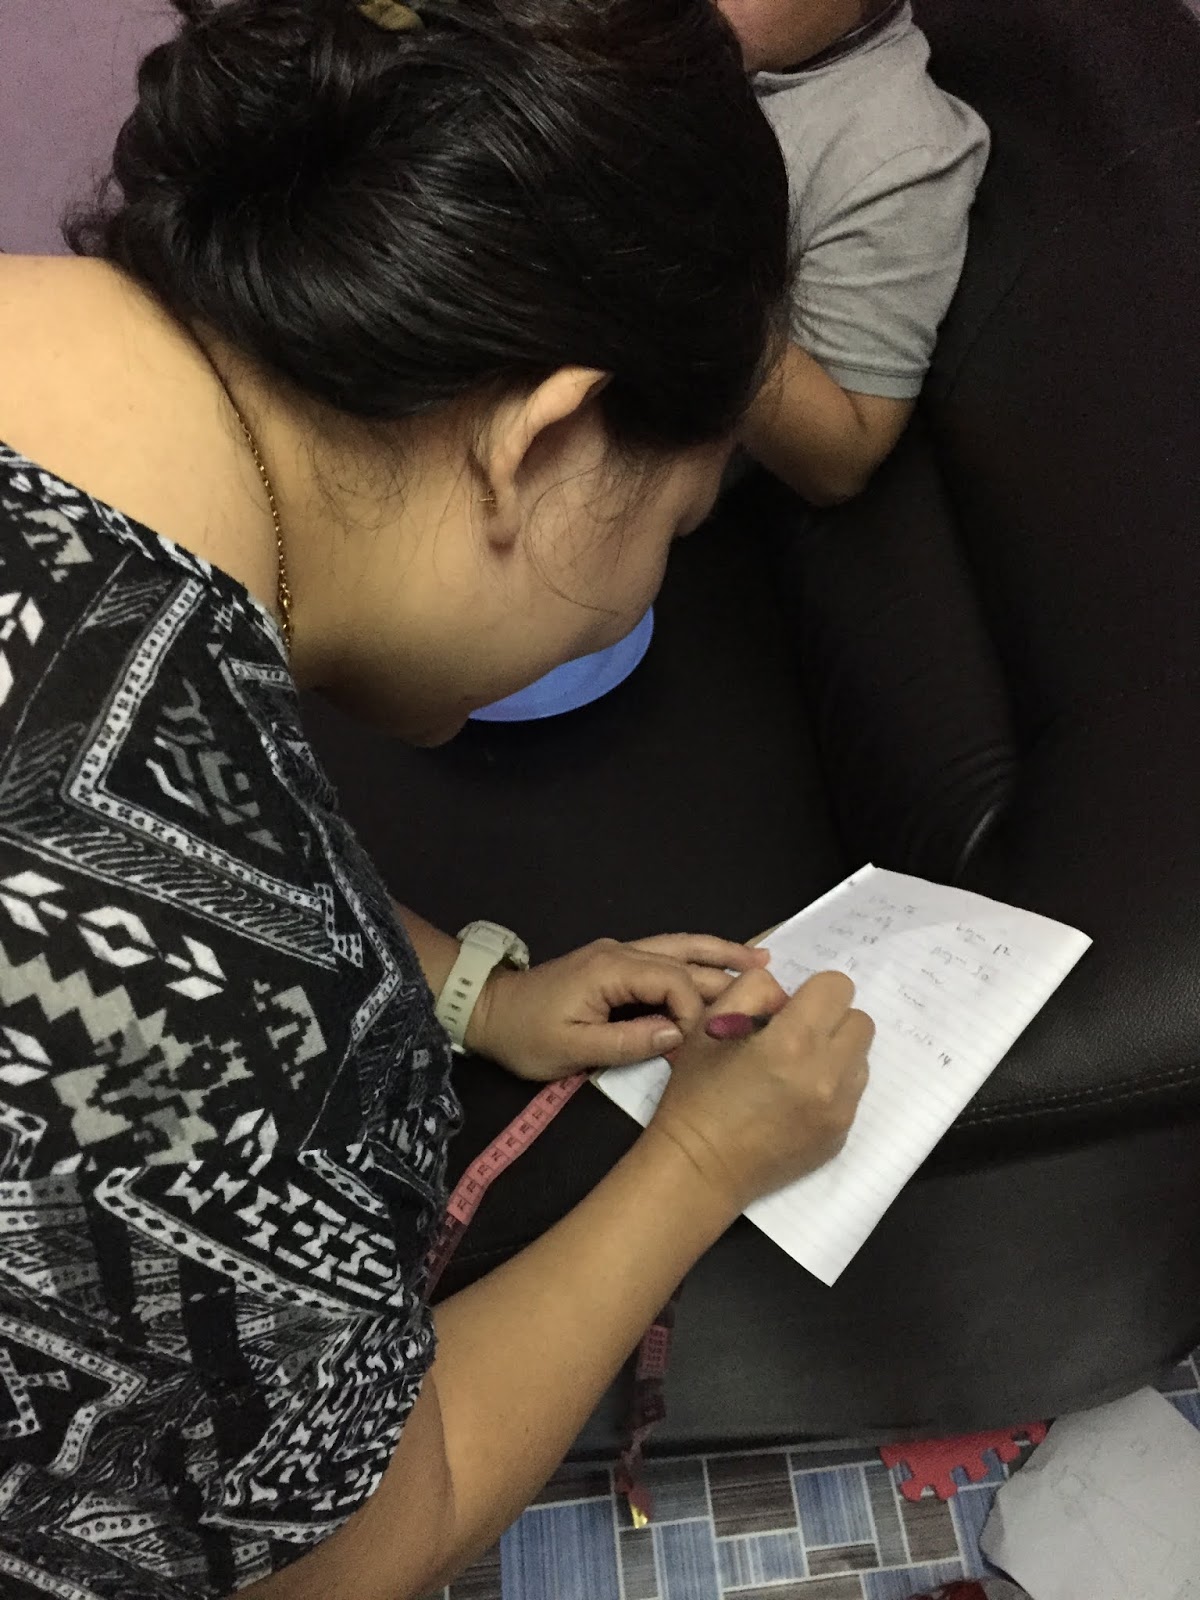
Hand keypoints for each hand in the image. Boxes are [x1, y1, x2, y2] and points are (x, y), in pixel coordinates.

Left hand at [465, 934, 769, 1081]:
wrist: (488, 1012)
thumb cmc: (526, 1036)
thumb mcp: (572, 1049)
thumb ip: (628, 1041)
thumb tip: (679, 1036)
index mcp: (612, 969)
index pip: (673, 982)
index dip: (697, 1010)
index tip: (710, 1040)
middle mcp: (620, 952)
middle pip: (684, 956)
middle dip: (727, 968)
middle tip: (774, 981)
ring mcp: (618, 954)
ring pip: (678, 947)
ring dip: (717, 954)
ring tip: (760, 960)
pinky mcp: (615, 963)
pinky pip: (665, 955)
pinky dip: (696, 958)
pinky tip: (717, 964)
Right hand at [647, 967, 872, 1212]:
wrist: (701, 1166)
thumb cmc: (698, 1093)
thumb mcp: (710, 1024)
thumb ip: (754, 990)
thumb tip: (787, 996)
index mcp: (792, 1040)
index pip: (838, 987)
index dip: (813, 991)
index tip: (791, 1008)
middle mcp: (826, 1073)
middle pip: (861, 1020)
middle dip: (831, 1020)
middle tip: (796, 1036)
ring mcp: (839, 1109)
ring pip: (862, 1058)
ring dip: (836, 1054)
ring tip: (797, 1070)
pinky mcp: (841, 1134)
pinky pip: (853, 1093)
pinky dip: (833, 1087)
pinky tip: (797, 1100)